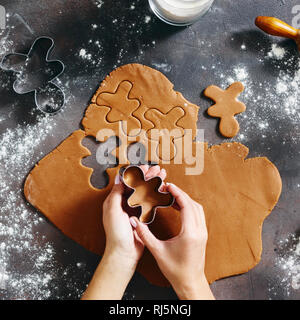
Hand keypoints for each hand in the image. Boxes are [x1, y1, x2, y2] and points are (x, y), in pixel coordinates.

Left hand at [82, 164, 166, 299]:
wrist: (124, 252)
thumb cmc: (116, 233)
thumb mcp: (113, 210)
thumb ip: (116, 193)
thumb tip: (118, 177)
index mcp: (115, 200)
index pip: (127, 182)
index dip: (137, 173)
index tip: (145, 167)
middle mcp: (125, 203)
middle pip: (138, 185)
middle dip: (148, 176)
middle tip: (158, 169)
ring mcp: (134, 209)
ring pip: (146, 192)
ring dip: (154, 183)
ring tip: (163, 175)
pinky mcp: (143, 216)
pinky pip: (150, 203)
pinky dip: (156, 195)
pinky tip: (163, 189)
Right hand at [130, 183, 213, 299]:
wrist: (190, 282)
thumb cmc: (176, 270)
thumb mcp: (158, 252)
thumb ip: (145, 235)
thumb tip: (134, 222)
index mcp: (190, 233)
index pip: (186, 205)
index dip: (177, 193)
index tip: (168, 186)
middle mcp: (199, 231)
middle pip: (193, 204)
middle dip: (180, 193)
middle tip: (167, 189)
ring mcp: (203, 232)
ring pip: (197, 208)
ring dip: (185, 200)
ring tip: (171, 196)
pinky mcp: (202, 235)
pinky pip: (198, 215)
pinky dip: (189, 207)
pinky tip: (178, 207)